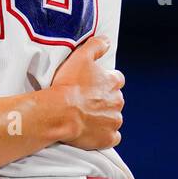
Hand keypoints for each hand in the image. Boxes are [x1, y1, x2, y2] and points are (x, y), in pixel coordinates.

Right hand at [50, 34, 124, 149]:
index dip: (105, 82)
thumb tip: (107, 41)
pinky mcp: (108, 138)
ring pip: (113, 118)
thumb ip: (96, 45)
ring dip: (103, 118)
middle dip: (104, 100)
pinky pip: (112, 137)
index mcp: (113, 82)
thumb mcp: (81, 56)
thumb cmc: (68, 85)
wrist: (59, 113)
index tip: (93, 85)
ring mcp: (114, 121)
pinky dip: (104, 135)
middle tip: (85, 102)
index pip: (117, 79)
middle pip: (115, 100)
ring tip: (85, 117)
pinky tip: (92, 132)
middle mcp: (118, 101)